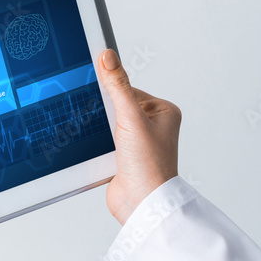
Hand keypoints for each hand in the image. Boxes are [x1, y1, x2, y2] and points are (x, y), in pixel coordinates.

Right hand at [96, 49, 181, 224]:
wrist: (141, 205)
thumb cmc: (149, 167)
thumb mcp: (131, 119)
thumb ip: (117, 86)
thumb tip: (107, 56)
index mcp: (163, 112)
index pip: (129, 89)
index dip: (112, 92)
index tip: (96, 89)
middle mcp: (153, 125)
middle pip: (116, 104)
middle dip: (104, 112)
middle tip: (104, 123)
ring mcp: (137, 141)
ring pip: (107, 122)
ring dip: (99, 129)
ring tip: (105, 140)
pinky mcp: (123, 155)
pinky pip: (103, 139)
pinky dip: (96, 142)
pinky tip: (98, 149)